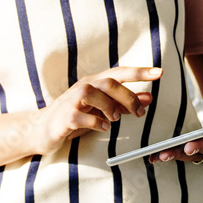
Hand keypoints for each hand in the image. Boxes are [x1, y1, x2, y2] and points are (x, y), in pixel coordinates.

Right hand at [34, 67, 160, 155]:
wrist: (43, 130)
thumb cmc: (74, 118)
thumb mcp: (102, 110)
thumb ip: (124, 104)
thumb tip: (149, 97)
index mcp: (93, 83)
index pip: (119, 73)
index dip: (140, 72)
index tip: (160, 73)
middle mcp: (82, 87)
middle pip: (108, 82)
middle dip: (128, 96)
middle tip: (140, 113)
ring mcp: (70, 102)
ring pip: (92, 93)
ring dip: (109, 107)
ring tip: (115, 119)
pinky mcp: (64, 118)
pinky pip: (81, 117)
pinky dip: (96, 122)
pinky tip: (103, 127)